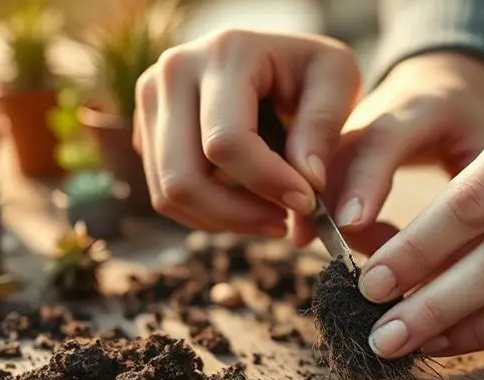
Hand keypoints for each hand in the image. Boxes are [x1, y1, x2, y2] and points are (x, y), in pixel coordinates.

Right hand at [132, 30, 359, 236]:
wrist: (278, 60)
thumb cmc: (312, 71)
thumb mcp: (338, 79)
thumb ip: (324, 126)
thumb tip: (306, 181)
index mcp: (224, 53)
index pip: (227, 142)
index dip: (268, 183)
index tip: (308, 202)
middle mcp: (174, 71)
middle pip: (185, 178)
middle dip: (240, 215)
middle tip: (285, 222)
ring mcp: (150, 101)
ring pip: (169, 194)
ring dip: (224, 220)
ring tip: (270, 216)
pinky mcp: (145, 129)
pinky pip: (164, 194)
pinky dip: (207, 214)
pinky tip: (245, 205)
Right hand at [291, 52, 483, 253]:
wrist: (438, 83)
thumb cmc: (467, 122)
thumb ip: (478, 202)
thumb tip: (464, 271)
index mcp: (418, 107)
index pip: (383, 140)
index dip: (365, 180)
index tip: (352, 223)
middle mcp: (369, 115)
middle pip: (336, 163)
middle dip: (333, 217)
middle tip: (362, 271)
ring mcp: (343, 132)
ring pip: (318, 181)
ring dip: (335, 230)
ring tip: (376, 264)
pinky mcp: (329, 152)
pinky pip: (315, 190)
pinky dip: (328, 226)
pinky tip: (363, 249)